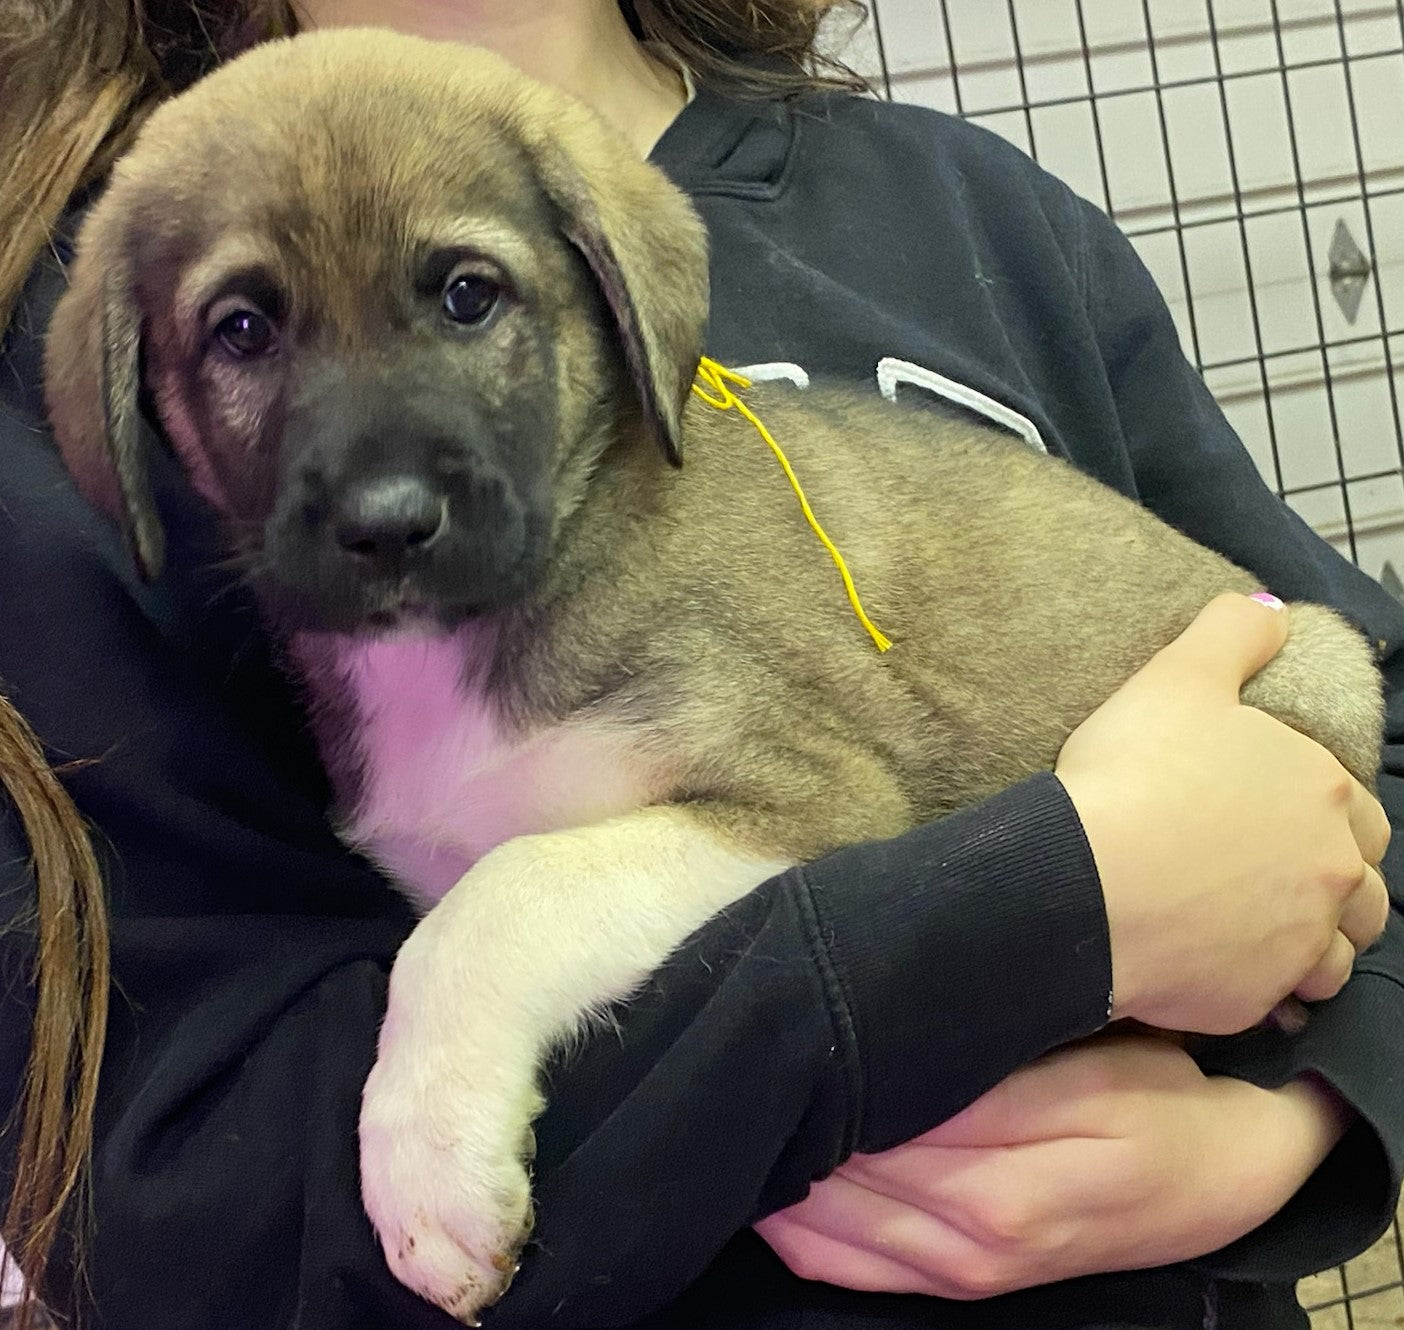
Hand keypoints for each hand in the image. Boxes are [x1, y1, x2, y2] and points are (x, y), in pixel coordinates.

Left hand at [755, 1035, 1351, 1298]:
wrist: (1226, 1181)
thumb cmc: (1160, 1104)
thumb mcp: (1087, 1069)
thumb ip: (981, 1071)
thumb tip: (880, 1049)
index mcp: (1003, 1170)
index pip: (870, 1120)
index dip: (814, 1074)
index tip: (773, 1026)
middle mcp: (973, 1230)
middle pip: (838, 1177)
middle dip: (785, 1123)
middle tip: (745, 1062)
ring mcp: (963, 1266)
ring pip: (829, 1228)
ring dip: (780, 1179)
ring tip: (746, 1115)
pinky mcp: (961, 1280)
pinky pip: (849, 1269)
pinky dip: (801, 1233)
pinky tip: (768, 1192)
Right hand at [1055, 593, 1389, 1033]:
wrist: (1084, 881)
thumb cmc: (1131, 776)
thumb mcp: (1175, 679)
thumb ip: (1231, 633)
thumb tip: (1272, 608)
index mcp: (1321, 788)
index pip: (1357, 809)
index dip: (1323, 813)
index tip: (1278, 818)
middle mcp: (1330, 866)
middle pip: (1362, 887)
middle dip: (1331, 883)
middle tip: (1274, 878)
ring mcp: (1301, 938)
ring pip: (1339, 952)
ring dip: (1313, 944)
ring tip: (1262, 933)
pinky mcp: (1260, 994)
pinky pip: (1288, 1002)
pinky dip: (1273, 990)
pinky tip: (1233, 974)